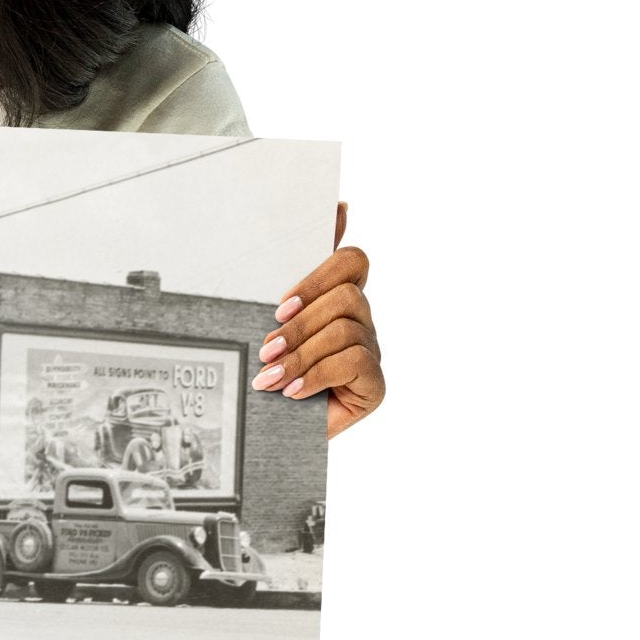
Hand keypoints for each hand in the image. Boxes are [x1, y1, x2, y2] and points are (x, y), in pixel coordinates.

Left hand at [252, 201, 384, 438]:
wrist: (264, 432)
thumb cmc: (266, 371)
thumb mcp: (265, 321)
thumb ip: (291, 272)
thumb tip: (337, 207)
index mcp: (336, 298)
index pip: (351, 260)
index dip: (319, 274)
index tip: (279, 305)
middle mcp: (360, 321)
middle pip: (348, 295)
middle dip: (300, 323)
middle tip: (266, 348)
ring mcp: (371, 352)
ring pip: (346, 329)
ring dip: (301, 353)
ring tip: (270, 377)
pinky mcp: (375, 385)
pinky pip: (355, 363)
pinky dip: (316, 376)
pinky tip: (292, 392)